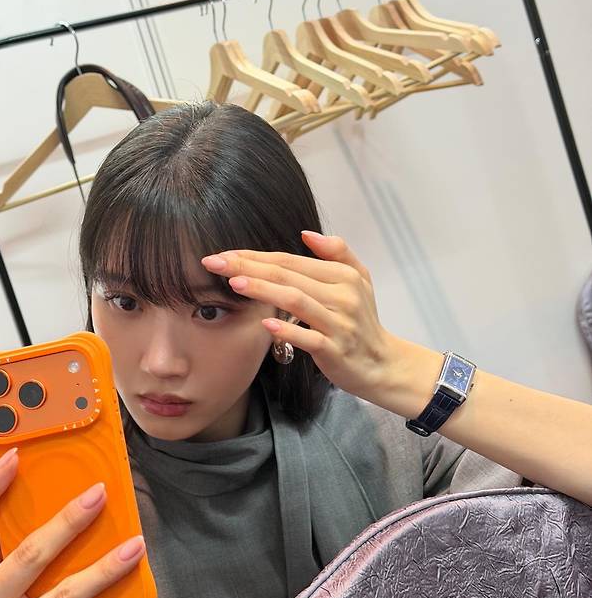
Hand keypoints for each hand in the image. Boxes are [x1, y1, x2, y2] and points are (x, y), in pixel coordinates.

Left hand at [202, 231, 393, 401]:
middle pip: (288, 276)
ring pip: (296, 301)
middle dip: (248, 267)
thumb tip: (306, 234)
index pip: (290, 261)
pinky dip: (288, 330)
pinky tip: (266, 324)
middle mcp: (342, 296)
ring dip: (263, 291)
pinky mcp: (336, 350)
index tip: (224, 254)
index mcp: (342, 276)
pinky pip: (309, 338)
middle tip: (215, 263)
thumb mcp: (359, 280)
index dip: (255, 256)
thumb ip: (338, 252)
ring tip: (234, 284)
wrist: (381, 363)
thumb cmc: (362, 321)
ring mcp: (339, 324)